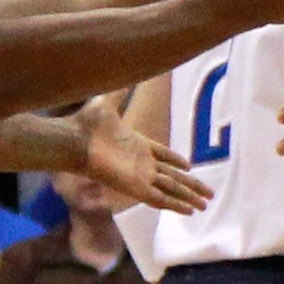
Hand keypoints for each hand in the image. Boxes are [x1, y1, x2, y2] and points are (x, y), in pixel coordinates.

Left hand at [75, 93, 210, 213]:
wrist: (74, 139)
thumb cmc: (86, 123)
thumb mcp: (107, 102)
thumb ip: (119, 91)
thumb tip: (124, 72)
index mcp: (137, 145)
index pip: (163, 156)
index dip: (176, 161)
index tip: (190, 166)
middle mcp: (141, 163)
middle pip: (173, 177)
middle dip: (191, 186)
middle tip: (209, 194)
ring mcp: (140, 176)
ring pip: (171, 189)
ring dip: (188, 197)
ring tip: (205, 205)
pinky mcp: (136, 187)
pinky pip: (161, 198)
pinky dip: (176, 205)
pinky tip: (189, 211)